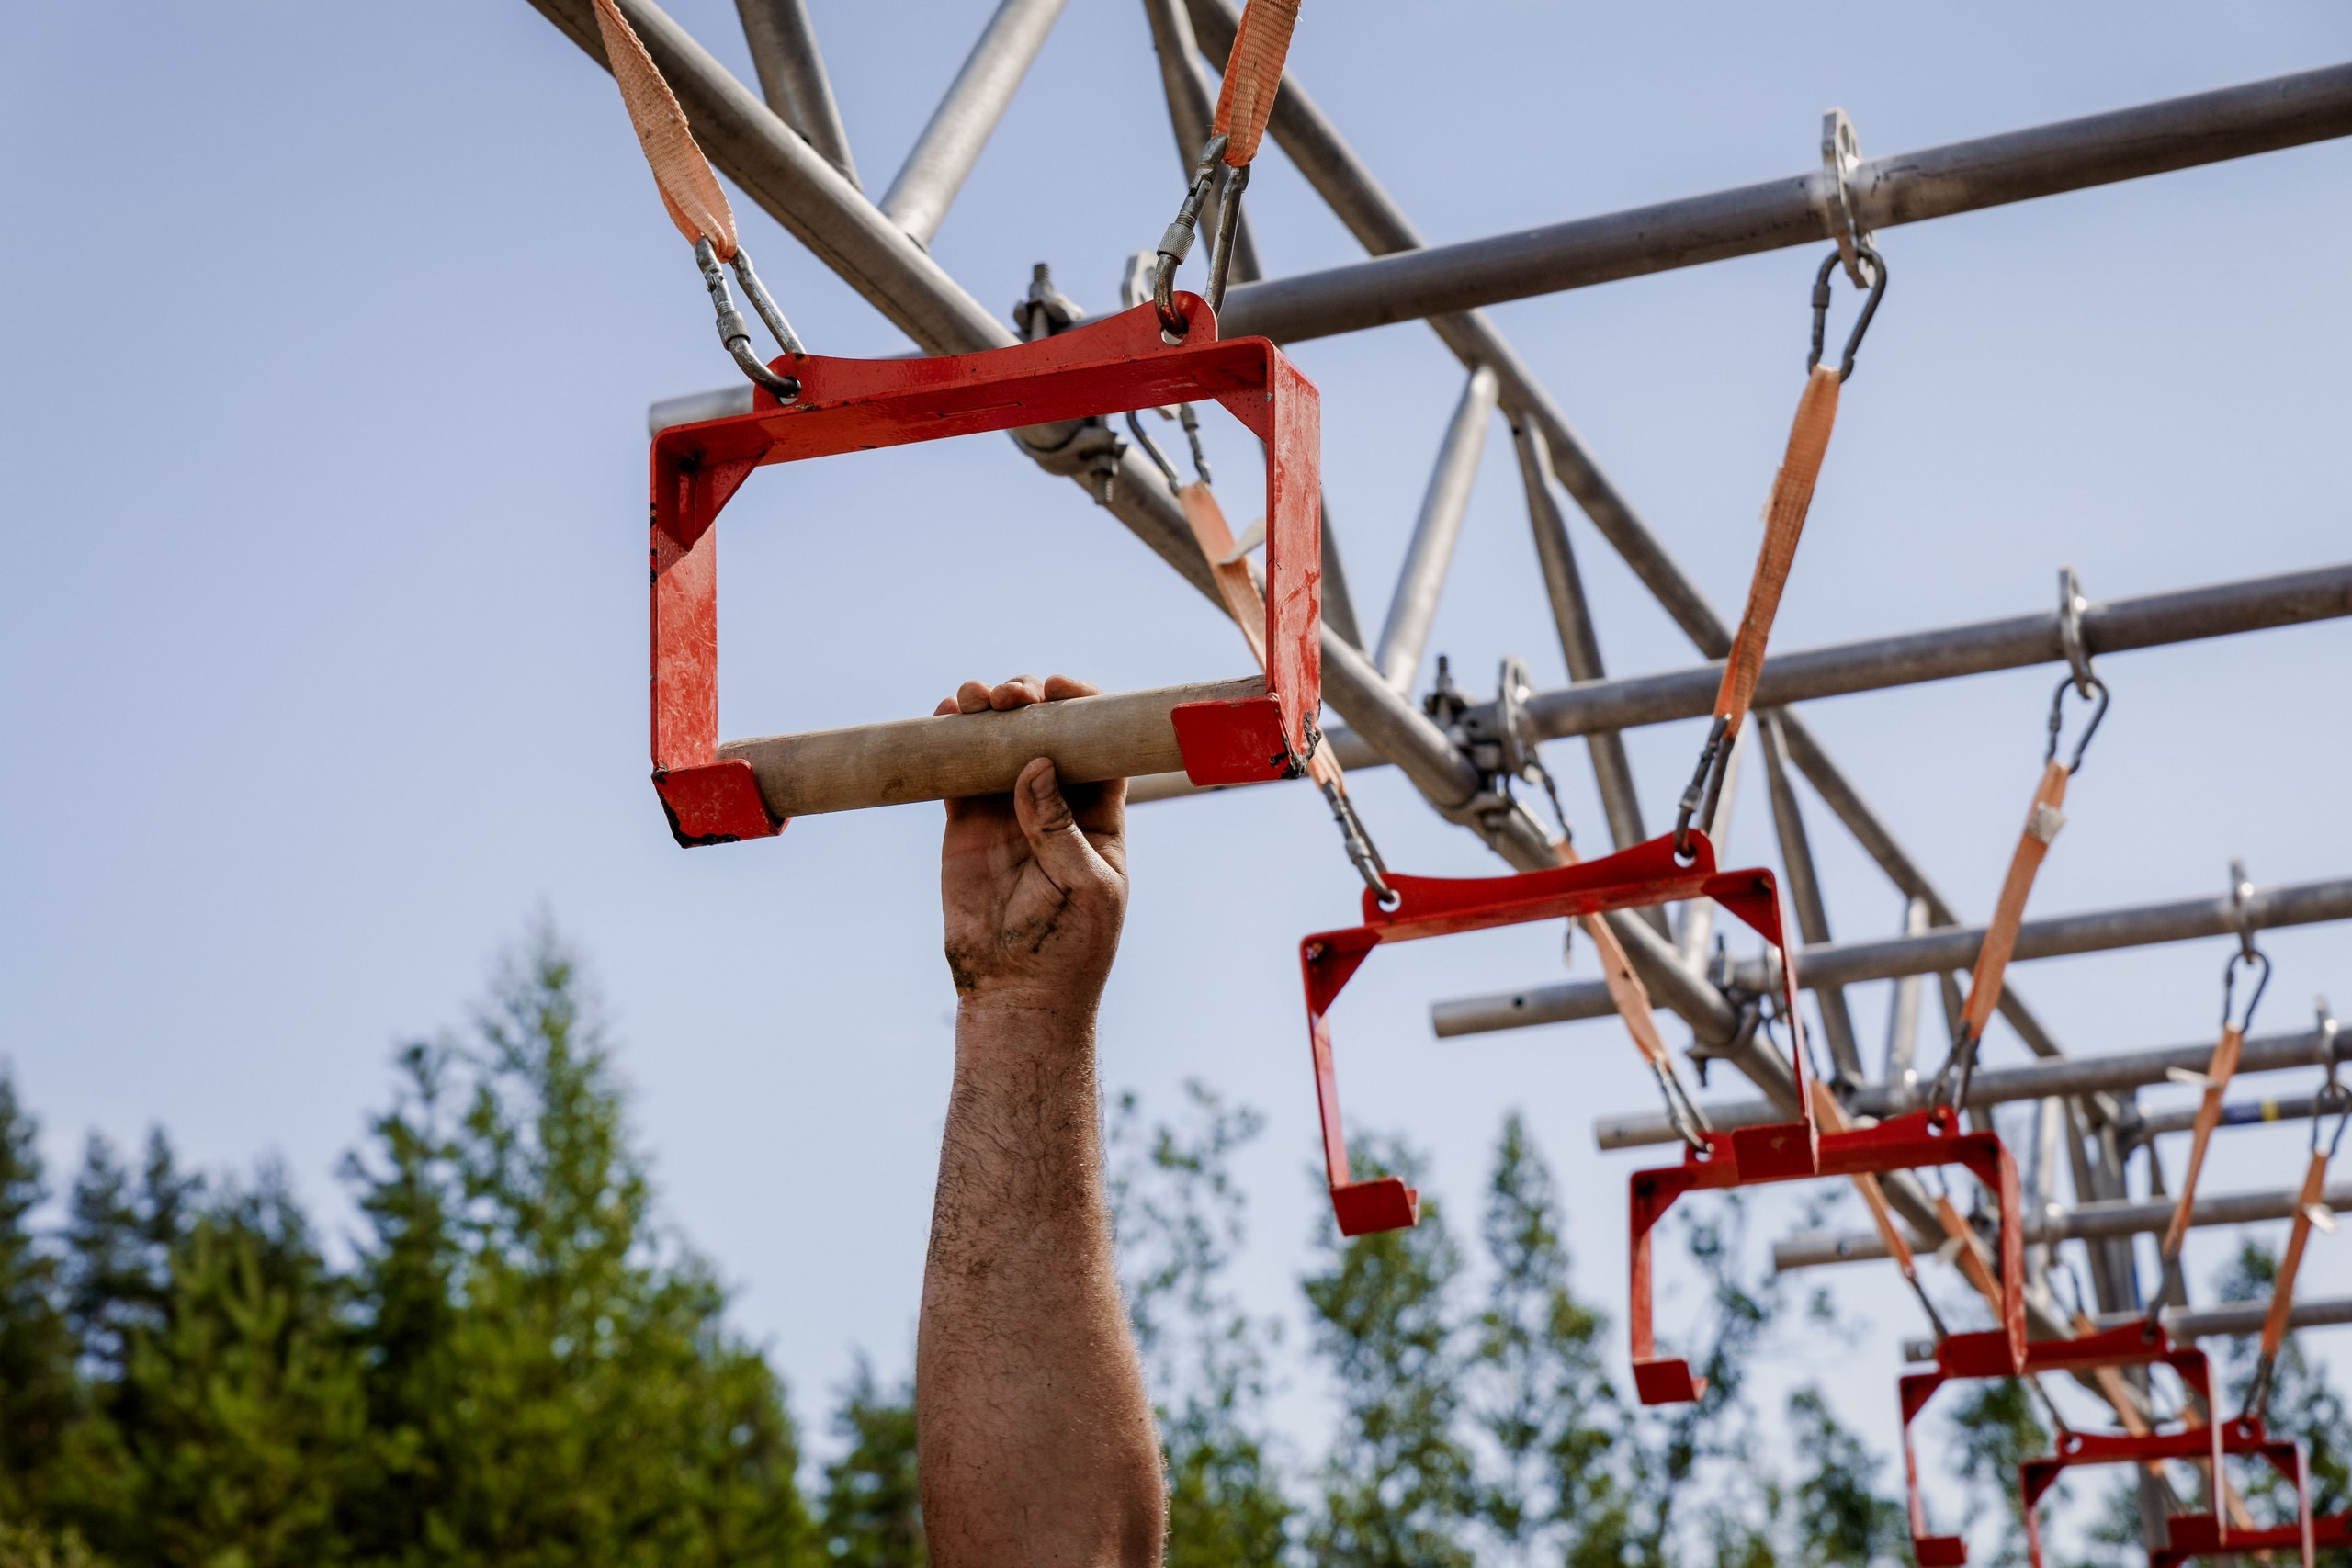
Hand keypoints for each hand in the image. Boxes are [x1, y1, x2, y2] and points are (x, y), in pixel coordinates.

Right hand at [936, 675, 1128, 1014]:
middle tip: (1010, 698)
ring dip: (986, 711)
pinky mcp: (965, 825)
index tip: (1060, 690)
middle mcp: (1054, 802)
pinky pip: (956, 772)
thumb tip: (1038, 764)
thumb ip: (1061, 827)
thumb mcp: (1084, 886)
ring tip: (972, 698)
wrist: (1016, 991)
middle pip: (1044, 731)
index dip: (1082, 706)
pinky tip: (942, 718)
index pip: (1097, 743)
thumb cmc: (1068, 946)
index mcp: (1098, 812)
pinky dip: (948, 741)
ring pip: (997, 743)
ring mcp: (1007, 810)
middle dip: (1029, 700)